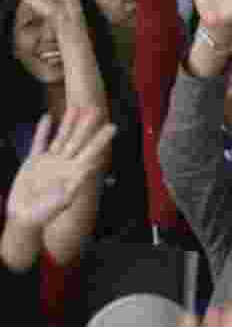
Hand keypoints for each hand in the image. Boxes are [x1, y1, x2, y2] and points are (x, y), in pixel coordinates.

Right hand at [6, 107, 114, 231]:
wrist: (24, 219)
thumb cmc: (46, 214)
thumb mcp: (64, 200)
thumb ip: (76, 183)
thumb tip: (90, 166)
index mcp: (75, 172)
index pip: (92, 151)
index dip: (101, 139)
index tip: (113, 126)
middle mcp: (65, 163)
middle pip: (78, 140)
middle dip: (87, 125)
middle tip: (96, 108)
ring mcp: (50, 161)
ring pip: (61, 137)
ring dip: (68, 122)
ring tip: (75, 107)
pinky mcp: (33, 161)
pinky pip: (39, 142)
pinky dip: (43, 130)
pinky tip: (48, 117)